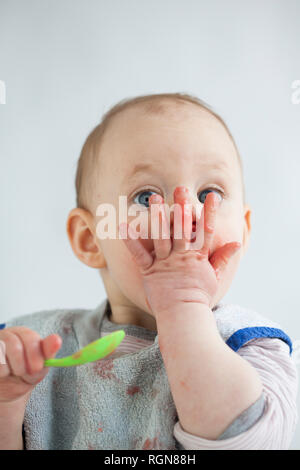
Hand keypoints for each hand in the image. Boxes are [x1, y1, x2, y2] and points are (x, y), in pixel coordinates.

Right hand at [0, 327, 61, 403]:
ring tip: (14, 373)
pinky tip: (4, 374)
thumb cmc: (25, 374)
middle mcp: (8, 335)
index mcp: (25, 334)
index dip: (35, 354)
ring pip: (2, 354)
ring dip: (12, 369)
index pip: (30, 338)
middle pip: (14, 345)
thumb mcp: (39, 366)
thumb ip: (47, 352)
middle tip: (26, 373)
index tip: (38, 368)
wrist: (7, 390)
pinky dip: (2, 373)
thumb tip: (57, 339)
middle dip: (22, 365)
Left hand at [119, 186, 240, 316]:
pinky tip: (123, 226)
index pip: (206, 232)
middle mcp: (182, 257)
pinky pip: (139, 254)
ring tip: (155, 199)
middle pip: (183, 229)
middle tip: (181, 189)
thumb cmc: (198, 297)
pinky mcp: (149, 271)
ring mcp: (165, 263)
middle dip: (182, 208)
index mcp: (198, 258)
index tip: (212, 197)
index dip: (209, 214)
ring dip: (158, 217)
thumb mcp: (214, 277)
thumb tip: (235, 244)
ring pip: (162, 237)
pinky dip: (131, 241)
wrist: (183, 316)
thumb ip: (222, 258)